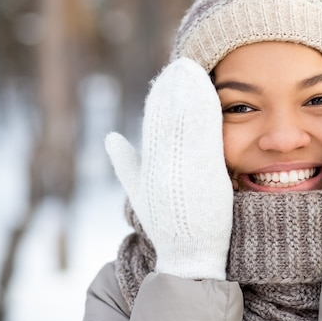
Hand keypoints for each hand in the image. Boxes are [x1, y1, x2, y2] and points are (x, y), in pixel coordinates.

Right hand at [105, 58, 232, 279]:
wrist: (188, 254)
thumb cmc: (168, 225)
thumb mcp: (140, 194)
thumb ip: (126, 165)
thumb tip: (111, 138)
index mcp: (147, 167)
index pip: (151, 126)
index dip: (158, 101)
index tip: (164, 80)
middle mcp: (161, 166)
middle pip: (165, 120)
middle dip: (173, 91)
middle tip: (181, 65)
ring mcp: (181, 171)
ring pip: (183, 124)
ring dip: (189, 94)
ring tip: (194, 71)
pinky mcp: (204, 175)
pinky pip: (205, 137)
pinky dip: (206, 113)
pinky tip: (210, 94)